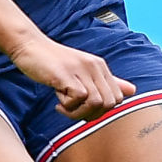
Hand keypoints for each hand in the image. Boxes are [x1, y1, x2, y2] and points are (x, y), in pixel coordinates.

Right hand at [9, 36, 136, 120]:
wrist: (30, 46)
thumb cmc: (54, 62)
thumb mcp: (83, 71)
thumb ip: (107, 81)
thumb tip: (132, 91)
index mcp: (101, 67)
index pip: (118, 98)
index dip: (102, 111)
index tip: (84, 108)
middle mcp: (94, 66)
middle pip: (109, 104)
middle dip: (92, 115)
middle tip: (74, 110)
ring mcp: (81, 69)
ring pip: (96, 103)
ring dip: (78, 112)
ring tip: (63, 106)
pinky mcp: (66, 74)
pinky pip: (78, 98)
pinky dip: (68, 106)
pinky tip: (57, 101)